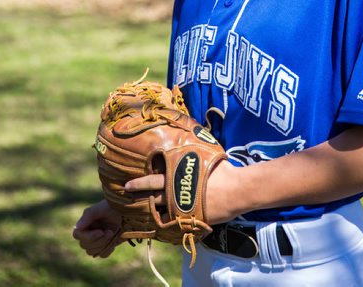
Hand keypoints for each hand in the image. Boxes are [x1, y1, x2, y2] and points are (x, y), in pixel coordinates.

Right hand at [72, 199, 121, 257]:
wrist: (128, 213)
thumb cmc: (114, 207)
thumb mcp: (101, 208)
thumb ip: (88, 215)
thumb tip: (77, 227)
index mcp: (85, 223)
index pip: (77, 235)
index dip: (88, 236)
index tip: (101, 232)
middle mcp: (88, 233)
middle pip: (84, 245)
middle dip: (99, 240)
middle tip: (110, 231)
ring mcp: (96, 241)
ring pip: (91, 252)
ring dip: (103, 244)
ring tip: (112, 233)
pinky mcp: (104, 247)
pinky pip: (102, 255)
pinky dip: (108, 249)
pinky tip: (114, 240)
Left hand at [124, 159, 242, 224]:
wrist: (236, 188)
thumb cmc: (223, 169)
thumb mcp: (205, 154)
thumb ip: (193, 153)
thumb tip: (189, 137)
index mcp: (177, 174)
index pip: (153, 178)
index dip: (140, 182)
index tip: (127, 184)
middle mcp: (176, 190)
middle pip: (152, 193)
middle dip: (138, 193)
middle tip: (126, 193)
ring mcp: (182, 206)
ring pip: (161, 209)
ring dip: (150, 210)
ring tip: (140, 213)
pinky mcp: (190, 218)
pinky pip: (175, 222)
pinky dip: (168, 223)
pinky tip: (161, 225)